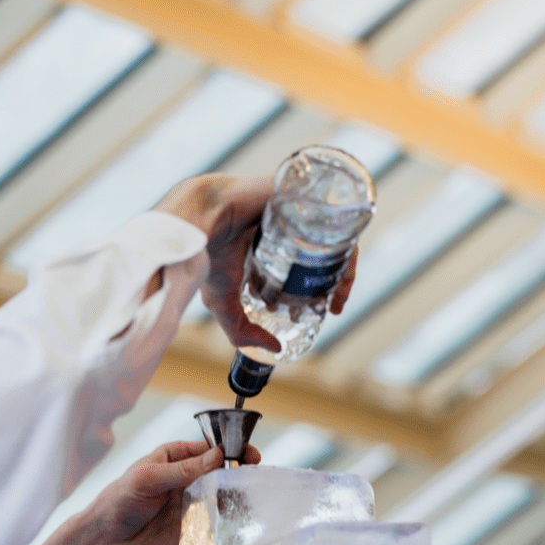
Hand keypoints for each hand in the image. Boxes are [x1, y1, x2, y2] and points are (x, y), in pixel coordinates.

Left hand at [5, 438, 259, 544]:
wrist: (107, 542)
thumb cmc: (120, 501)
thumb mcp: (148, 478)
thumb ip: (183, 469)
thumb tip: (217, 456)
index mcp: (177, 457)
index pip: (211, 448)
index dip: (231, 449)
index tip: (248, 453)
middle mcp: (190, 478)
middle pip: (223, 471)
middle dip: (240, 472)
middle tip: (254, 475)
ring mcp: (195, 503)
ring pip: (226, 496)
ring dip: (239, 496)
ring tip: (250, 497)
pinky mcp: (197, 528)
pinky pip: (220, 522)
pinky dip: (232, 520)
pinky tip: (240, 519)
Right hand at [157, 174, 357, 351]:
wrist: (199, 219)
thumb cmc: (208, 255)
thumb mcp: (224, 303)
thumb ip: (244, 331)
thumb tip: (274, 349)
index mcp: (272, 250)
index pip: (308, 269)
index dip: (322, 291)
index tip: (327, 311)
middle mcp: (287, 230)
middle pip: (326, 255)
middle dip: (336, 282)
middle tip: (333, 304)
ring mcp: (295, 211)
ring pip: (333, 238)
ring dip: (345, 265)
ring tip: (339, 290)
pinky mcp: (301, 194)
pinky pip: (332, 213)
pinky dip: (345, 234)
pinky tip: (345, 257)